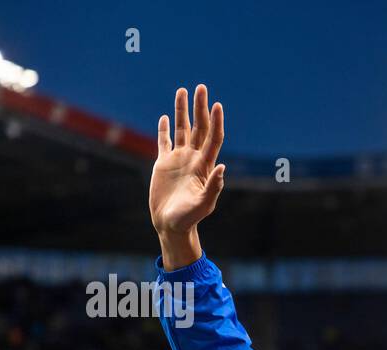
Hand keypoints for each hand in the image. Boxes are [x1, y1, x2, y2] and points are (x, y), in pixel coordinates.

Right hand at [150, 84, 225, 268]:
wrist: (171, 225)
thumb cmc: (189, 218)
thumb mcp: (204, 204)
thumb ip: (214, 187)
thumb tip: (223, 168)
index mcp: (204, 166)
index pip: (213, 138)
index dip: (215, 122)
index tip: (217, 105)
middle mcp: (193, 159)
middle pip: (199, 128)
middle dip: (200, 108)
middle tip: (200, 87)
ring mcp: (178, 160)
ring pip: (182, 129)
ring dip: (182, 111)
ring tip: (182, 90)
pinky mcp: (163, 164)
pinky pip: (164, 142)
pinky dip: (164, 129)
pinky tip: (164, 117)